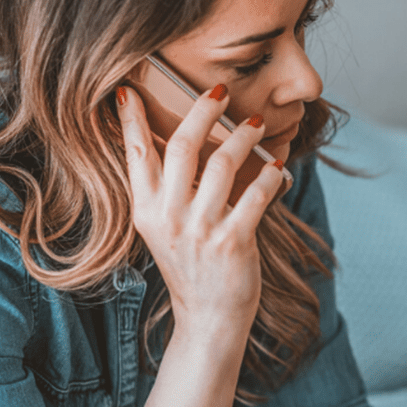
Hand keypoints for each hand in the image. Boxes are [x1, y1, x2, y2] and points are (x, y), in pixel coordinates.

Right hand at [116, 84, 284, 340]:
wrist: (210, 318)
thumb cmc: (192, 266)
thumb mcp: (165, 228)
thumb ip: (167, 191)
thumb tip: (184, 141)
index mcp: (146, 210)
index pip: (135, 154)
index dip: (131, 120)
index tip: (130, 88)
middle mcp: (168, 217)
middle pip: (181, 147)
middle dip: (201, 111)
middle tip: (218, 89)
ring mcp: (200, 231)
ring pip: (221, 164)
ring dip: (243, 137)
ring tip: (255, 123)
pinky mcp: (233, 242)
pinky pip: (255, 195)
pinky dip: (268, 174)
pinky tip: (275, 164)